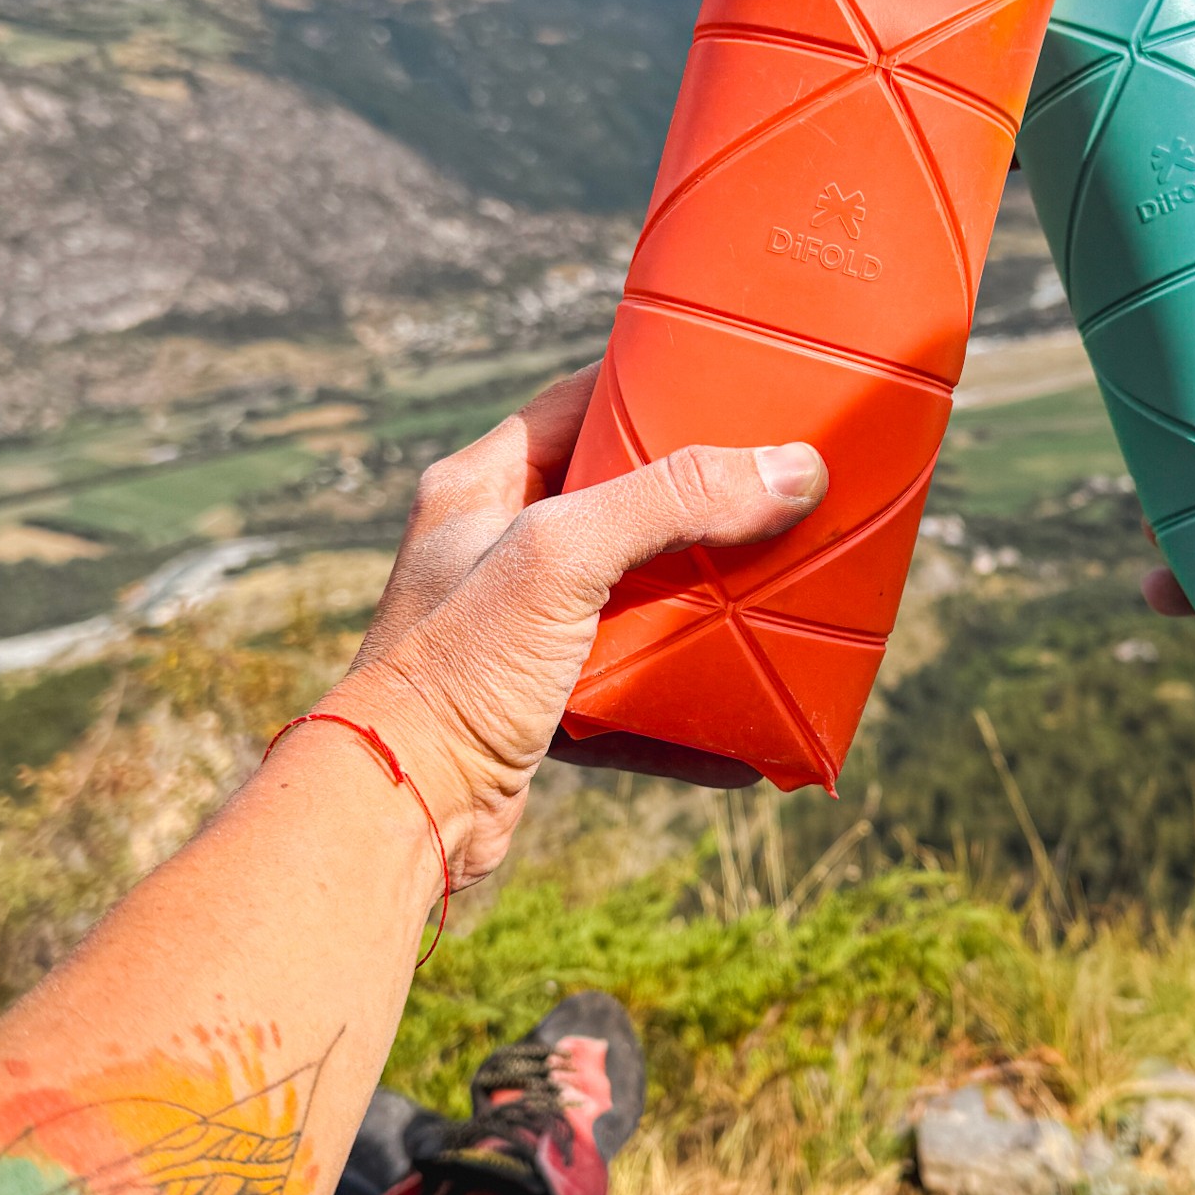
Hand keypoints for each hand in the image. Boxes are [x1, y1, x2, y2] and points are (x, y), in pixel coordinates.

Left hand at [333, 364, 825, 874]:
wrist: (401, 809)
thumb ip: (671, 501)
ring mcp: (518, 629)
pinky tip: (744, 711)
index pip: (580, 404)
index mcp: (481, 487)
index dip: (656, 388)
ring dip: (700, 596)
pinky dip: (685, 693)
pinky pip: (632, 686)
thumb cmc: (457, 667)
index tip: (735, 386)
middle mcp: (496, 551)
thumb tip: (793, 469)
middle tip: (778, 487)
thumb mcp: (562, 555)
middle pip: (619, 499)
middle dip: (698, 499)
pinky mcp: (541, 703)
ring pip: (631, 594)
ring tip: (779, 583)